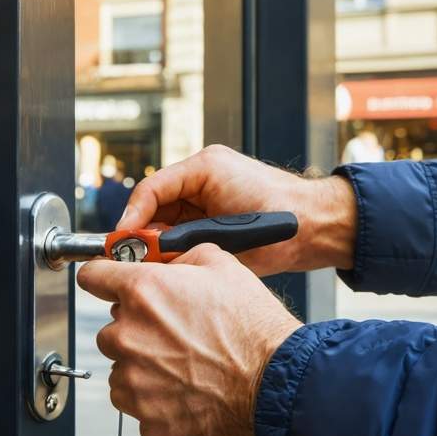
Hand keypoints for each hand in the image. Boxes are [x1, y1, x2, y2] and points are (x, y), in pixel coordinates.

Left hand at [77, 244, 300, 435]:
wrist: (277, 384)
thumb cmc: (254, 330)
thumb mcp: (222, 266)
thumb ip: (181, 257)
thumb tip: (166, 260)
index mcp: (142, 293)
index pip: (93, 277)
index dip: (102, 279)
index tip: (106, 285)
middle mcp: (129, 337)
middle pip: (111, 331)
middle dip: (136, 332)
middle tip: (175, 337)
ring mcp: (134, 383)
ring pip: (123, 372)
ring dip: (144, 370)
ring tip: (187, 369)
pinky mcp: (148, 421)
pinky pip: (141, 409)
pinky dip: (159, 405)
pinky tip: (190, 395)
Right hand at [116, 144, 356, 275]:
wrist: (314, 227)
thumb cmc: (279, 210)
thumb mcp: (222, 220)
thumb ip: (181, 235)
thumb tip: (148, 249)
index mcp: (201, 169)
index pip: (151, 190)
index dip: (133, 216)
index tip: (122, 240)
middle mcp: (199, 183)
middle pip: (153, 208)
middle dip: (142, 234)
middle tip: (132, 259)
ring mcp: (206, 200)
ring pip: (164, 225)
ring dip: (158, 246)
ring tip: (156, 266)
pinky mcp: (213, 222)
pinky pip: (181, 238)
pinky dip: (174, 253)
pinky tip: (174, 266)